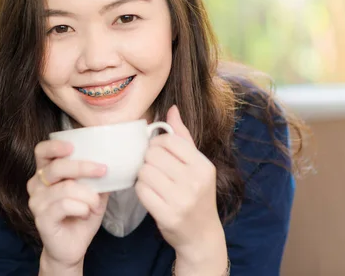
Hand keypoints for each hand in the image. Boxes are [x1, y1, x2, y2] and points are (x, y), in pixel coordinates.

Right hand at [27, 139, 108, 273]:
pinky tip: (85, 214)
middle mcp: (37, 185)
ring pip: (65, 188)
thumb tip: (113, 161)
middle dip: (83, 167)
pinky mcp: (41, 218)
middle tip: (103, 170)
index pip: (42, 151)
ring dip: (88, 196)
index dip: (55, 146)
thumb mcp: (93, 192)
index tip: (73, 147)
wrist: (73, 247)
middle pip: (56, 167)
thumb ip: (96, 177)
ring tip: (95, 205)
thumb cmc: (81, 215)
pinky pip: (64, 205)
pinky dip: (81, 208)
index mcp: (46, 173)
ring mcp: (36, 202)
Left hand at [135, 106, 226, 273]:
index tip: (158, 154)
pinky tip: (150, 194)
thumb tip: (172, 109)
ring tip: (152, 182)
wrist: (202, 235)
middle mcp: (195, 181)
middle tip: (154, 169)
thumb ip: (183, 137)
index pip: (167, 141)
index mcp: (203, 165)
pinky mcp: (167, 215)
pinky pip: (141, 190)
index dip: (156, 144)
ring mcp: (182, 200)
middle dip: (148, 161)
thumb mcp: (197, 165)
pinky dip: (141, 190)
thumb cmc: (196, 195)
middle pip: (152, 155)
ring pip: (144, 172)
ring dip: (143, 176)